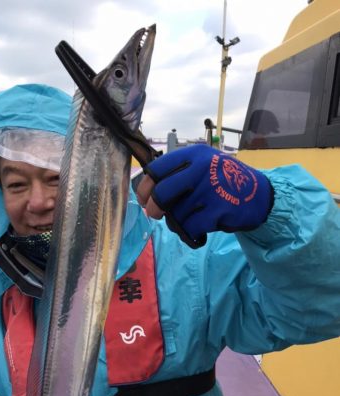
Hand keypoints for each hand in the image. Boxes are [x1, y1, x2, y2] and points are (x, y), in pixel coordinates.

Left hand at [137, 144, 273, 247]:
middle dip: (154, 208)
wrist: (259, 196)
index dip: (144, 187)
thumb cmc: (222, 183)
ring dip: (179, 222)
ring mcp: (210, 189)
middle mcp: (200, 169)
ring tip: (192, 219)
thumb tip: (146, 195)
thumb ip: (177, 176)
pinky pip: (190, 227)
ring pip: (176, 214)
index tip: (143, 198)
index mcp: (193, 156)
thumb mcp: (202, 168)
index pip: (156, 170)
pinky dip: (191, 233)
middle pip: (162, 193)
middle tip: (155, 214)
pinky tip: (200, 229)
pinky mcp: (218, 209)